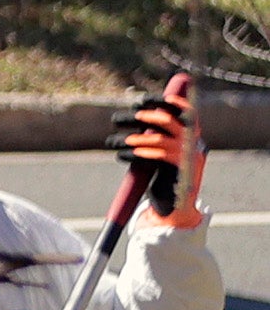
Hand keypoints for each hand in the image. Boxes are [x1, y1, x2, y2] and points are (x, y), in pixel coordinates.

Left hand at [123, 69, 202, 225]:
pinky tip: (121, 155)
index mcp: (192, 137)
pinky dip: (136, 154)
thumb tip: (138, 114)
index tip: (142, 100)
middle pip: (171, 122)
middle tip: (121, 119)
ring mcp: (189, 159)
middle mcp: (194, 145)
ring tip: (115, 141)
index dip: (165, 103)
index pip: (186, 112)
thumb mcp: (162, 151)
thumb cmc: (163, 176)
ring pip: (159, 140)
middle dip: (145, 116)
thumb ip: (157, 134)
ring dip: (134, 138)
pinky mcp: (179, 173)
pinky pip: (157, 157)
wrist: (174, 209)